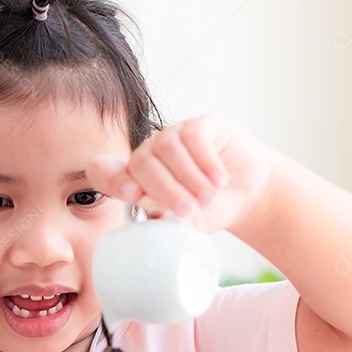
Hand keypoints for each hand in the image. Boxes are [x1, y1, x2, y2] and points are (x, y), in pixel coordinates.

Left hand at [88, 115, 272, 233]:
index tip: (131, 194)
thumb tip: (153, 224)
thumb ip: (167, 225)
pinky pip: (193, 137)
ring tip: (207, 197)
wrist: (247, 194)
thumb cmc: (209, 210)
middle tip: (187, 210)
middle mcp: (149, 154)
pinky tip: (219, 179)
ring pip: (166, 148)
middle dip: (164, 190)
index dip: (111, 179)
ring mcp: (172, 136)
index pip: (104, 171)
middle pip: (140, 163)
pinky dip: (206, 161)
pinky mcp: (200, 125)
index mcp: (135, 179)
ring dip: (188, 177)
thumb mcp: (186, 225)